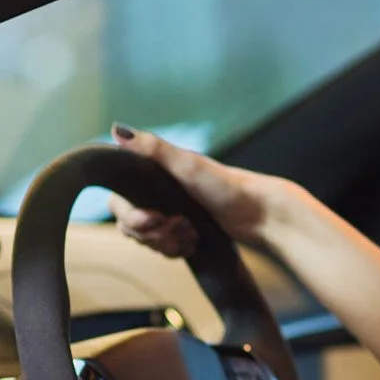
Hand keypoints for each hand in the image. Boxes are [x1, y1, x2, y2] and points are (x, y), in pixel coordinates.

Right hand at [106, 123, 291, 255]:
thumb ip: (152, 149)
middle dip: (154, 234)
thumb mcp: (188, 166)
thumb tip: (117, 129)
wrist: (261, 214)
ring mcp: (169, 212)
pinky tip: (194, 244)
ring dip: (167, 243)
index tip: (156, 219)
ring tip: (192, 235)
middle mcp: (157, 191)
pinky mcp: (182, 229)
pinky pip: (163, 249)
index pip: (118, 204)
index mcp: (153, 173)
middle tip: (182, 227)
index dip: (133, 218)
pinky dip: (177, 250)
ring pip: (147, 240)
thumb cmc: (228, 186)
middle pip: (131, 226)